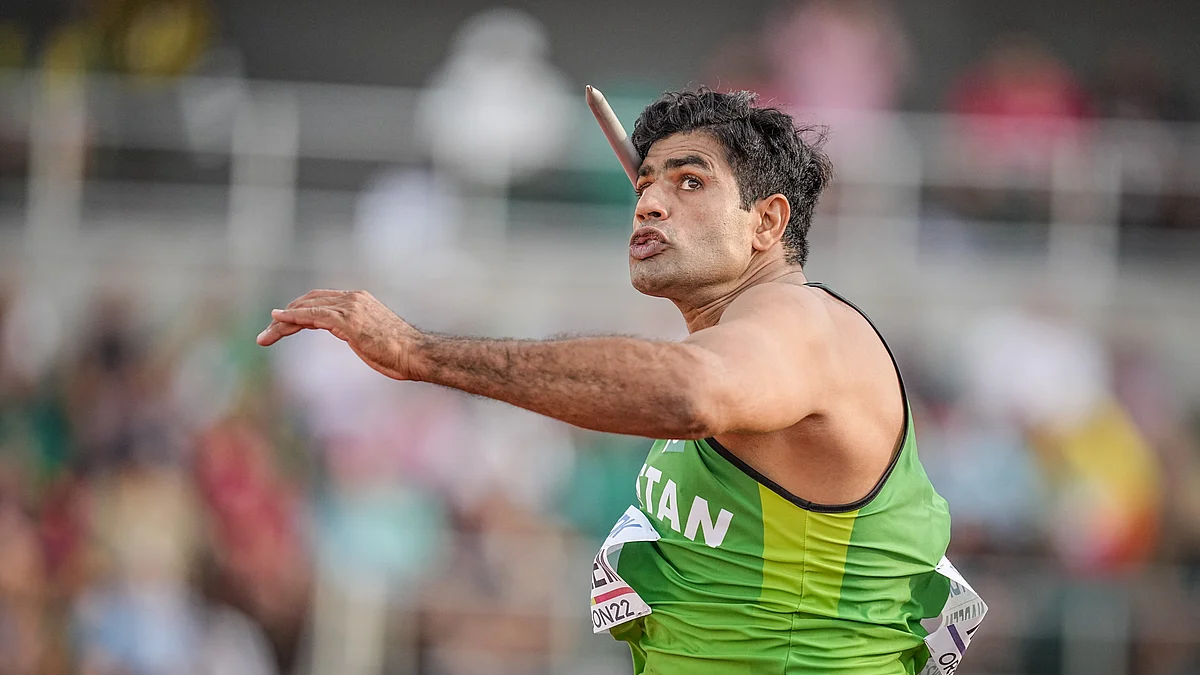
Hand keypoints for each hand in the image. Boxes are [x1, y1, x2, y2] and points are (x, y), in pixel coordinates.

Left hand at [256, 289, 421, 380]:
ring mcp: (350, 307)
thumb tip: (351, 335)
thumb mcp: (372, 337)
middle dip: (284, 317)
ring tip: (264, 337)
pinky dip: (292, 317)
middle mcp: (352, 298)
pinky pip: (312, 315)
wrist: (416, 353)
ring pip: (306, 309)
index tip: (281, 325)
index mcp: (358, 300)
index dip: (297, 311)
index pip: (319, 301)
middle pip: (308, 302)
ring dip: (281, 323)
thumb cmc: (399, 352)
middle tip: (265, 335)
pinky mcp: (348, 321)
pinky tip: (277, 321)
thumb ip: (357, 330)